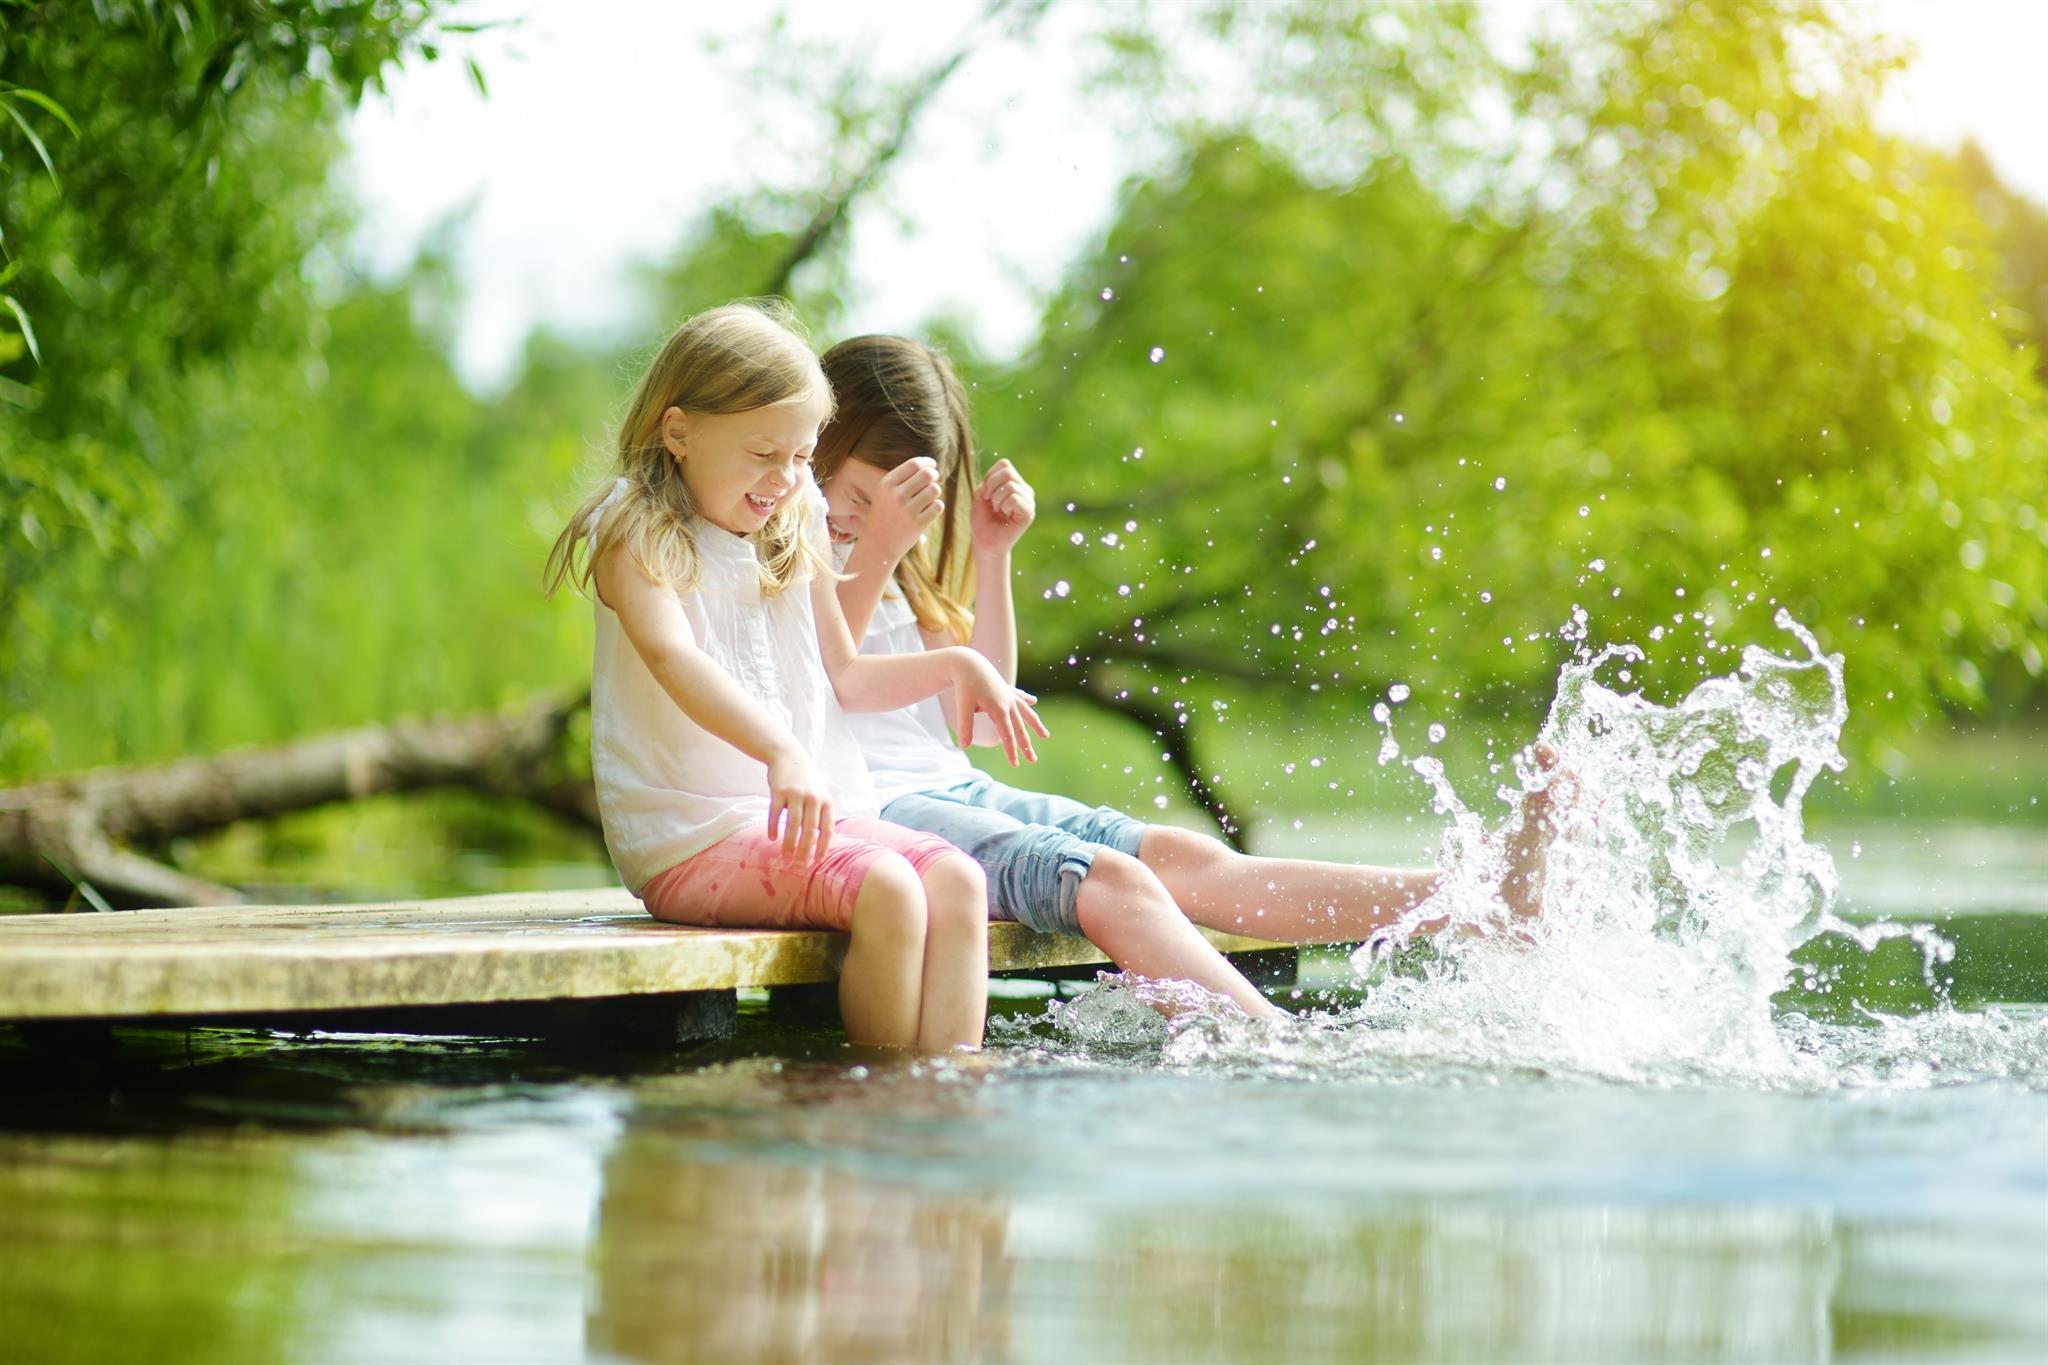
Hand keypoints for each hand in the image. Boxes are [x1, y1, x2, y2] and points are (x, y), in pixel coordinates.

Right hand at [765, 745, 833, 861]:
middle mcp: (813, 798)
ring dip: (789, 843)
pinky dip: (774, 827)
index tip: (818, 861)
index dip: (823, 846)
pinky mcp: (779, 791)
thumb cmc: (806, 780)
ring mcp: (796, 794)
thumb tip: (821, 842)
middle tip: (799, 865)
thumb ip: (821, 814)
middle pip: (810, 830)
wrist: (789, 756)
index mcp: (826, 801)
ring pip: (793, 825)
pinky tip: (772, 838)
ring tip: (786, 856)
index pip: (827, 828)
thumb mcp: (820, 794)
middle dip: (805, 850)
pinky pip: (776, 814)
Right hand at [864, 457, 943, 563]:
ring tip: (927, 498)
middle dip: (934, 475)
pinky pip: (938, 506)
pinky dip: (936, 506)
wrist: (877, 546)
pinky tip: (927, 511)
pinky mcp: (918, 524)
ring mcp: (908, 511)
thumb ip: (903, 479)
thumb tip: (930, 467)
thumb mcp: (885, 493)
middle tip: (933, 480)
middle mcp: (897, 496)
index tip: (932, 465)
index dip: (927, 463)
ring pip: (935, 490)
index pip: (914, 464)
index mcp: (886, 484)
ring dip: (935, 492)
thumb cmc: (884, 515)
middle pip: (927, 474)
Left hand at [947, 650, 1050, 765]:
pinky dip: (1026, 699)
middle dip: (1026, 745)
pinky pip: (1019, 696)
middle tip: (1033, 760)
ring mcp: (1009, 695)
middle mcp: (1008, 703)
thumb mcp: (963, 706)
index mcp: (999, 709)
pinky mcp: (1006, 688)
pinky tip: (1034, 700)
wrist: (968, 662)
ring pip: (1025, 713)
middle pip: (1020, 728)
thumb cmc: (964, 685)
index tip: (1015, 765)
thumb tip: (963, 746)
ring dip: (1035, 725)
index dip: (1011, 751)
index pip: (1007, 735)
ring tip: (1045, 736)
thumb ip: (965, 726)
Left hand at [970, 458, 1034, 555]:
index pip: (1005, 464)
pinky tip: (1005, 516)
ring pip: (1010, 486)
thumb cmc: (982, 520)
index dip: (989, 476)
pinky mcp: (1029, 513)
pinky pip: (1014, 498)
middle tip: (990, 502)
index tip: (985, 493)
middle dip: (991, 486)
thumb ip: (992, 478)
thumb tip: (1005, 469)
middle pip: (1008, 471)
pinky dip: (1004, 506)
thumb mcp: (982, 493)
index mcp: (1015, 484)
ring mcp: (1029, 501)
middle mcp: (1025, 490)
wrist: (985, 542)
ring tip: (997, 511)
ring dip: (996, 499)